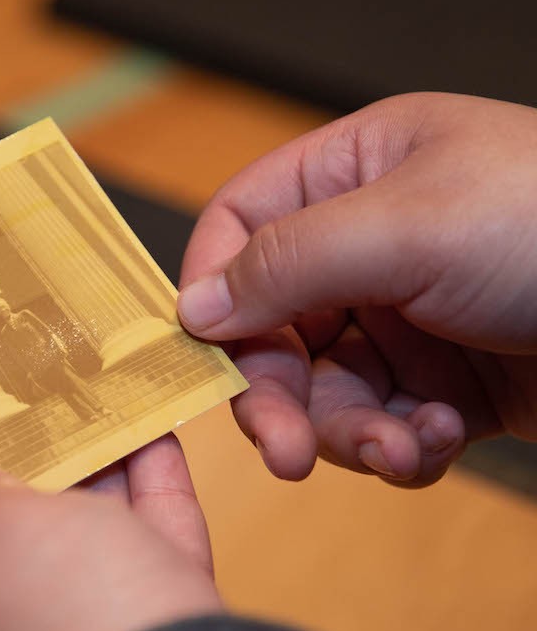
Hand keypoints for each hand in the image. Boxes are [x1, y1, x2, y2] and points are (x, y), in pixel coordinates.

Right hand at [178, 92, 536, 486]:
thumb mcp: (408, 226)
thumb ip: (285, 263)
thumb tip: (190, 307)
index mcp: (354, 176)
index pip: (240, 228)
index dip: (212, 291)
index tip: (205, 356)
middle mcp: (368, 246)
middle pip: (271, 328)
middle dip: (279, 395)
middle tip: (284, 453)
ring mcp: (405, 318)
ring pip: (321, 391)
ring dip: (348, 433)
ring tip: (401, 447)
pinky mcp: (441, 383)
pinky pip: (377, 424)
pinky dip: (397, 446)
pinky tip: (438, 440)